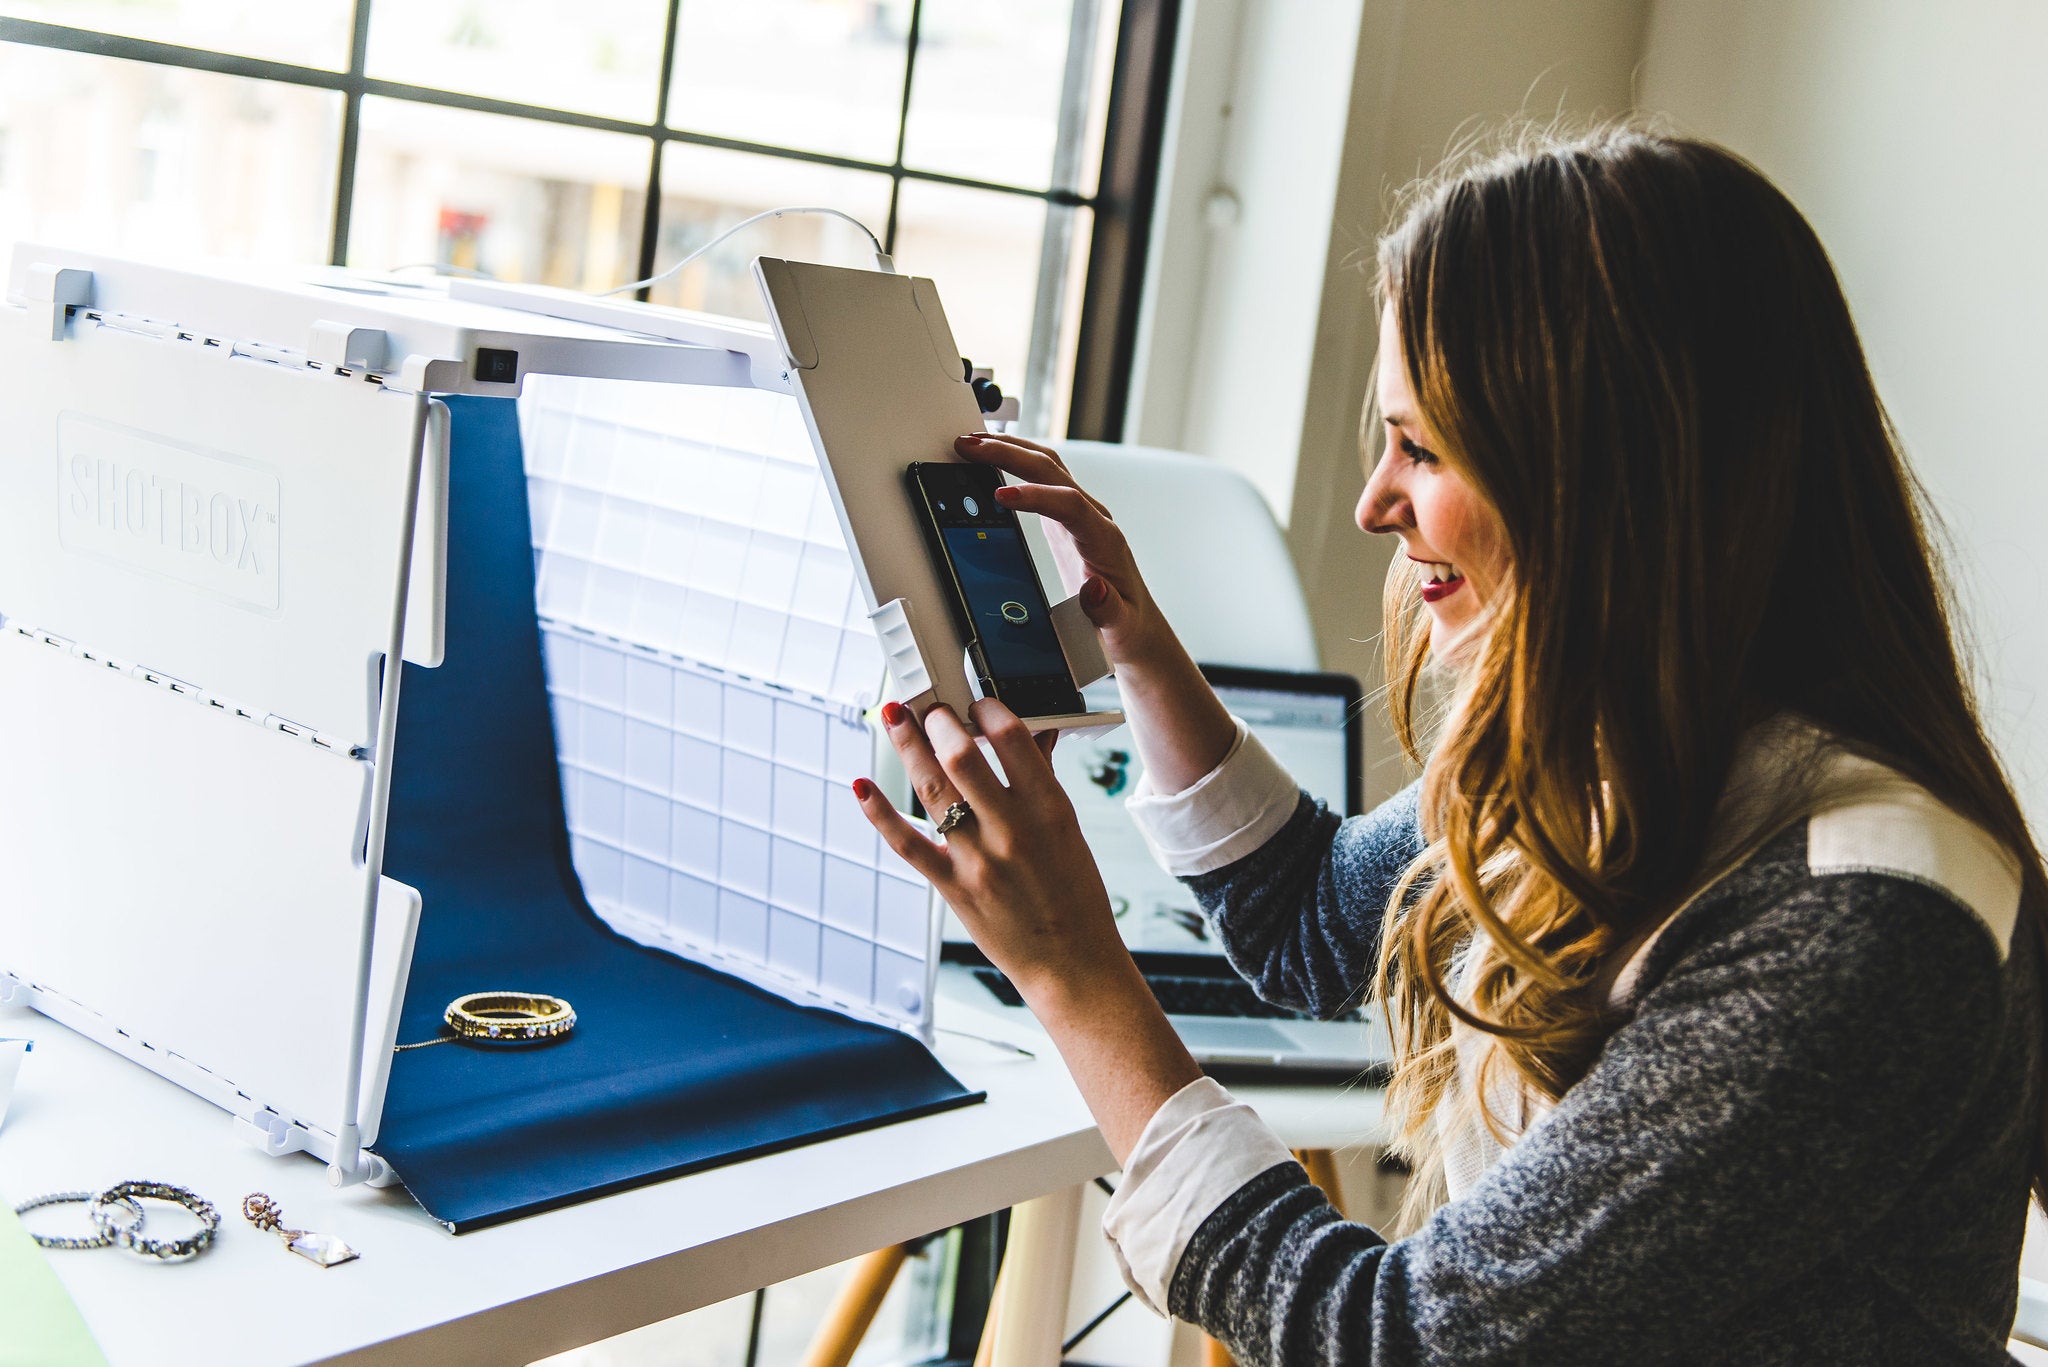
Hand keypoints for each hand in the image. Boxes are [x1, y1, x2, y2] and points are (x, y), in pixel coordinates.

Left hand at [856, 697, 1125, 996]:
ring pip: (933, 793)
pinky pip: (909, 844)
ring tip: (894, 718)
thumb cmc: (1075, 896)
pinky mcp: (953, 887)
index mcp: (1050, 810)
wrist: (1070, 963)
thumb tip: (1032, 734)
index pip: (1013, 741)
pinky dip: (880, 814)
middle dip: (938, 723)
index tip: (976, 702)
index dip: (988, 711)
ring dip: (908, 749)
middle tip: (928, 705)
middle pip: (963, 760)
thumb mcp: (1068, 830)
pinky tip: (863, 787)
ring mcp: (980, 861)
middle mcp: (1013, 832)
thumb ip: (1041, 780)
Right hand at [953, 433, 1173, 668]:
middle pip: (1052, 470)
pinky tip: (989, 459)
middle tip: (970, 447)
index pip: (1070, 504)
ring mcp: (1079, 514)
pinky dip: (1013, 462)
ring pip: (1046, 466)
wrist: (1133, 622)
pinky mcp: (1064, 518)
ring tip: (971, 443)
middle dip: (1010, 454)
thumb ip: (1107, 610)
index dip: (1036, 496)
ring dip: (1009, 449)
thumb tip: (1093, 591)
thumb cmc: (1126, 623)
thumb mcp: (1120, 626)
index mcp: (1104, 540)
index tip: (1001, 495)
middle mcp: (1093, 518)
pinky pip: (1040, 478)